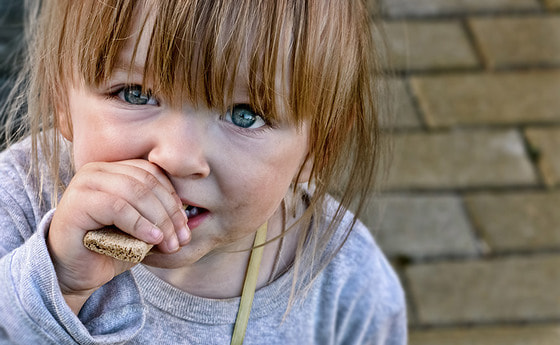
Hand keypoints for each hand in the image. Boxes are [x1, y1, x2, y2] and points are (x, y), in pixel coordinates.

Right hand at [47, 159, 189, 312]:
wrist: (73, 274)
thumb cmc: (108, 249)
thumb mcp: (141, 230)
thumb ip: (160, 218)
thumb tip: (189, 222)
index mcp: (114, 170)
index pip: (153, 174)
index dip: (173, 199)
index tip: (185, 226)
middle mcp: (97, 170)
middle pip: (147, 182)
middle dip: (170, 213)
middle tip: (181, 239)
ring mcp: (85, 183)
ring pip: (135, 192)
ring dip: (159, 219)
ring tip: (169, 242)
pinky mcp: (76, 202)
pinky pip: (117, 207)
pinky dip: (140, 224)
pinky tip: (153, 239)